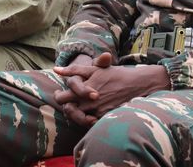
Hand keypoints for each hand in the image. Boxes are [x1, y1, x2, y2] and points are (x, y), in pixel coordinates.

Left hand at [54, 53, 169, 126]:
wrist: (136, 85)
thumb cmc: (113, 74)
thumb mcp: (94, 68)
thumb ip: (73, 70)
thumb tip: (56, 69)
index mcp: (83, 88)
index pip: (62, 98)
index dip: (57, 96)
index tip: (58, 93)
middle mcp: (88, 102)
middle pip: (68, 110)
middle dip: (65, 106)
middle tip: (66, 102)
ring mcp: (97, 112)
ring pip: (77, 119)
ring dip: (74, 114)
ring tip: (75, 107)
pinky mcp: (105, 118)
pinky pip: (90, 124)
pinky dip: (86, 120)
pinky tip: (87, 114)